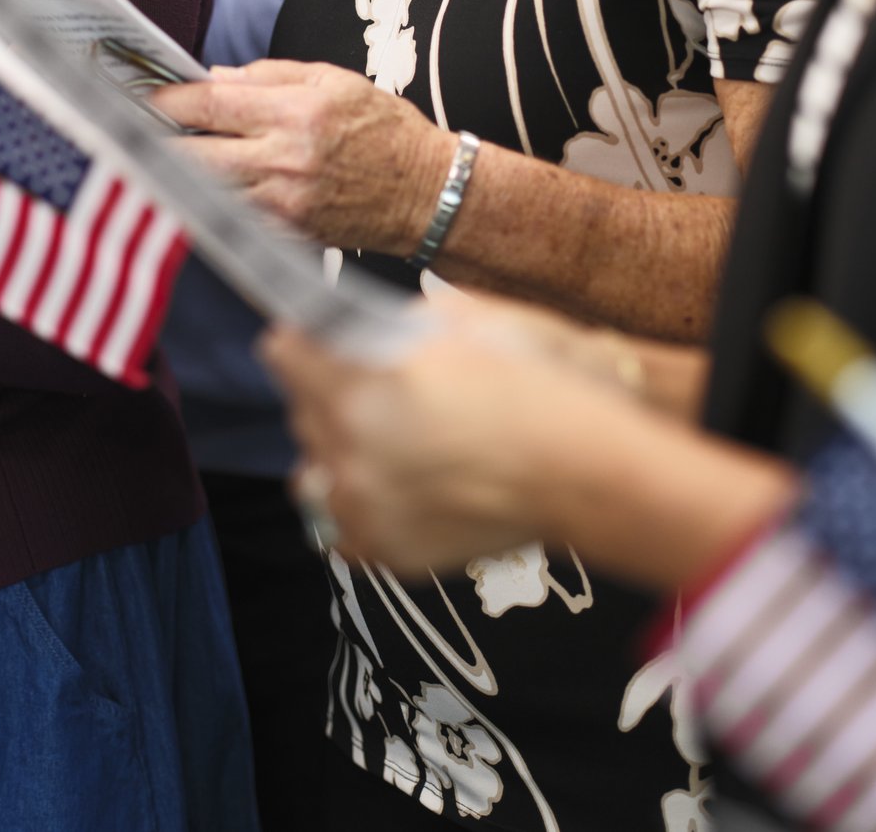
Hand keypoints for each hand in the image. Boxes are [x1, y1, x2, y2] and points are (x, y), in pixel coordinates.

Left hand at [157, 60, 451, 253]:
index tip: (142, 97)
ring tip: (161, 157)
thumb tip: (212, 79)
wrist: (426, 193)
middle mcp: (285, 160)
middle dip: (157, 143)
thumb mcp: (333, 81)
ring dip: (179, 175)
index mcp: (296, 113)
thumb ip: (268, 77)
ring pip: (205, 191)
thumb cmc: (382, 129)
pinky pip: (231, 215)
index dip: (166, 100)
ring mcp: (283, 203)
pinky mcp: (287, 233)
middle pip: (192, 156)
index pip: (210, 105)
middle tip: (135, 131)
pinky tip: (201, 187)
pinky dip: (210, 201)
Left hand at [261, 293, 630, 573]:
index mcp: (360, 389)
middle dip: (327, 394)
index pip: (286, 355)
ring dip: (337, 453)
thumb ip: (405, 322)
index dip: (302, 341)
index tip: (311, 339)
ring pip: (315, 474)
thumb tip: (373, 325)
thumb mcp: (472, 321)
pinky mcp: (389, 553)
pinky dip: (360, 506)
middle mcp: (349, 455)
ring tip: (383, 441)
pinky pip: (344, 528)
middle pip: (302, 414)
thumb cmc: (541, 385)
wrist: (590, 470)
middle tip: (369, 386)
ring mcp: (367, 511)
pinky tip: (396, 487)